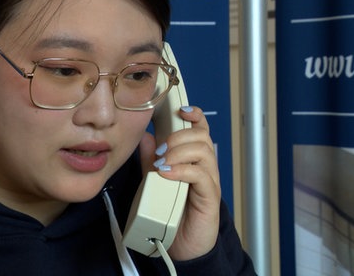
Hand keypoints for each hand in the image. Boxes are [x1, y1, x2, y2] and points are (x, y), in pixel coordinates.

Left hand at [139, 106, 219, 260]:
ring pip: (203, 152)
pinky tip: (167, 174)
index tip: (180, 110)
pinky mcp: (209, 197)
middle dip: (179, 136)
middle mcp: (205, 167)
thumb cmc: (171, 211)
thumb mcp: (155, 180)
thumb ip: (150, 159)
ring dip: (179, 152)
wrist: (180, 244)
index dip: (194, 115)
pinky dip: (183, 171)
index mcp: (194, 159)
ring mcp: (209, 182)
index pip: (200, 129)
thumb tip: (144, 136)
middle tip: (160, 149)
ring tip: (162, 163)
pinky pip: (201, 176)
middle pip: (202, 136)